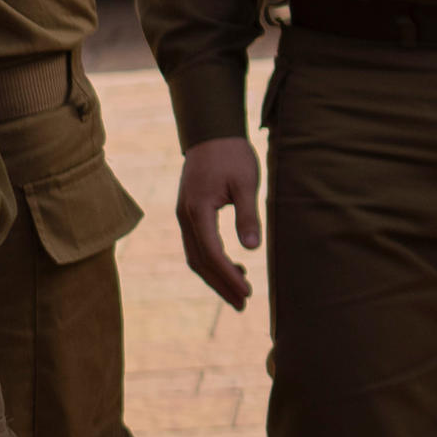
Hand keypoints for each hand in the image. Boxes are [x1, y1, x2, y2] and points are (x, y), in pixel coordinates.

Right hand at [175, 136, 262, 308]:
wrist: (210, 133)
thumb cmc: (231, 155)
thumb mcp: (246, 183)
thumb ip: (248, 215)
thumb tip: (252, 248)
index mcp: (198, 210)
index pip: (212, 254)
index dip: (229, 276)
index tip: (247, 292)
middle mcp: (185, 217)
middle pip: (199, 262)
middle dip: (220, 285)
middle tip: (243, 304)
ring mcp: (183, 216)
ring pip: (195, 256)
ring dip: (215, 277)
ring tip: (239, 292)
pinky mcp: (188, 214)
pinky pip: (196, 246)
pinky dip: (212, 262)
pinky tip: (233, 265)